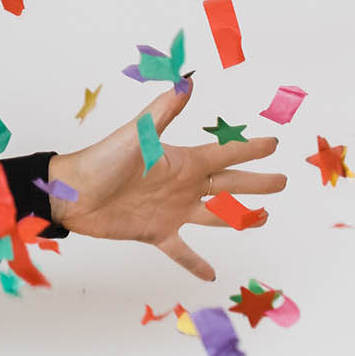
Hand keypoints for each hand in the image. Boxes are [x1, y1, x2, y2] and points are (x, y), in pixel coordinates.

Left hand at [45, 76, 285, 281]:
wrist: (71, 194)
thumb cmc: (101, 160)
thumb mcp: (136, 135)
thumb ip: (162, 112)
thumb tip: (186, 81)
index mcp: (181, 161)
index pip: (225, 154)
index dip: (250, 150)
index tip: (274, 144)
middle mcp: (182, 185)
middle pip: (229, 185)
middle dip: (256, 183)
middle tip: (283, 181)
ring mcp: (171, 210)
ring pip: (215, 216)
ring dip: (239, 218)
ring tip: (262, 218)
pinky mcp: (155, 233)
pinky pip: (181, 250)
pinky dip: (195, 262)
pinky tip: (210, 274)